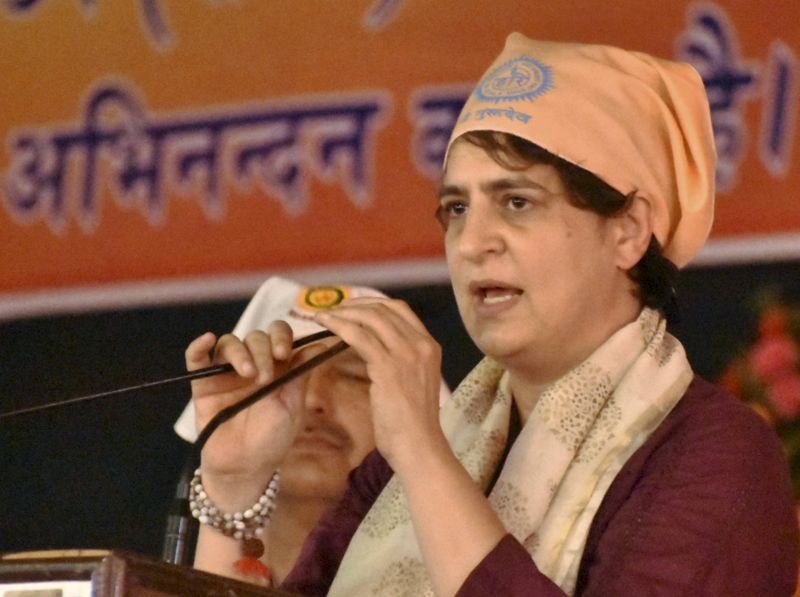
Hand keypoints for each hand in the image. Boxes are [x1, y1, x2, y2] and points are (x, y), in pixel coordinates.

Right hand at [186, 321, 307, 509]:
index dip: (281, 336)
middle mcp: (252, 364)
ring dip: (239, 353)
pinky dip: (198, 346)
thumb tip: (320, 345)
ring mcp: (226, 373)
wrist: (245, 467)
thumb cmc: (272, 439)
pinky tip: (207, 340)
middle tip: (264, 377)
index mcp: (276, 367)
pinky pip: (196, 359)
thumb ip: (300, 374)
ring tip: (248, 374)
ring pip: (229, 344)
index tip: (283, 353)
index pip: (278, 335)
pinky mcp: (203, 384)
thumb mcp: (292, 406)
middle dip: (262, 351)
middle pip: (255, 337)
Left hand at [313, 297, 446, 472]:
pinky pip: (359, 336)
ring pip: (370, 318)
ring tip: (323, 316)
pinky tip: (324, 325)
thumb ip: (401, 360)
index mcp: (429, 345)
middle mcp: (421, 343)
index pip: (400, 309)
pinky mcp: (388, 366)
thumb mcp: (414, 381)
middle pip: (384, 309)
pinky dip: (339, 325)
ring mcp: (406, 353)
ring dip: (342, 312)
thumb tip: (374, 348)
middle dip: (354, 305)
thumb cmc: (412, 423)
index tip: (352, 308)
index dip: (373, 303)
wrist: (419, 446)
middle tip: (332, 311)